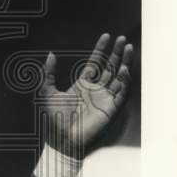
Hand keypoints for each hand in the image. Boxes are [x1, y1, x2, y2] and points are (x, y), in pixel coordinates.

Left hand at [40, 33, 132, 156]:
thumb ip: (48, 73)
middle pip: (110, 67)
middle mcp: (96, 90)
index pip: (95, 62)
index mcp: (83, 84)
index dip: (101, 49)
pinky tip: (125, 70)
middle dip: (117, 53)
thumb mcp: (47, 92)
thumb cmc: (54, 119)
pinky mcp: (110, 110)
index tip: (106, 36)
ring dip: (125, 63)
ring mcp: (105, 99)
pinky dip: (125, 83)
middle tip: (123, 39)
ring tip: (129, 49)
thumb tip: (50, 54)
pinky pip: (121, 94)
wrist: (61, 140)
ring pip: (119, 78)